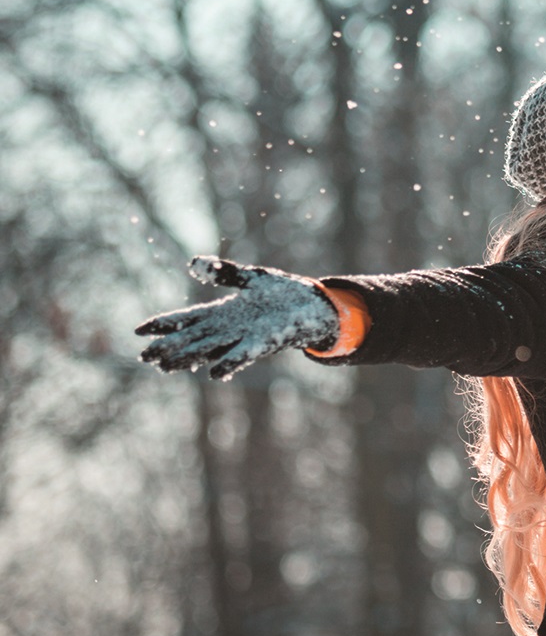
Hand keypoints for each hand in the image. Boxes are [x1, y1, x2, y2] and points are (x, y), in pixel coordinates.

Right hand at [135, 257, 340, 380]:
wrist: (316, 305)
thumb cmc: (283, 293)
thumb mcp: (251, 277)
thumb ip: (223, 273)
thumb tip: (193, 263)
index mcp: (223, 312)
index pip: (187, 319)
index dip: (164, 324)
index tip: (138, 330)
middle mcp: (228, 328)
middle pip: (192, 339)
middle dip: (168, 347)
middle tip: (143, 357)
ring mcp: (244, 338)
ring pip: (210, 350)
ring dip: (190, 358)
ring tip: (165, 367)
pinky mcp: (264, 343)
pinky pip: (244, 355)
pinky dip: (231, 362)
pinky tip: (215, 372)